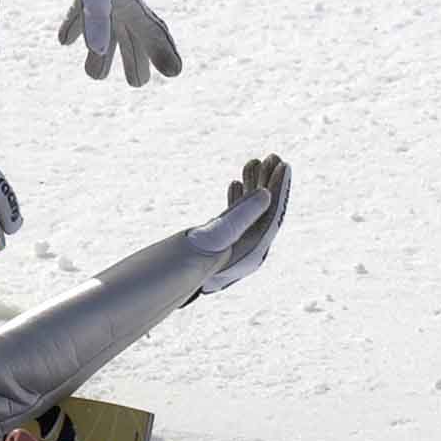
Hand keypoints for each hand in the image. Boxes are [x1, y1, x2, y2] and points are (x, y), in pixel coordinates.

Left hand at [57, 0, 181, 85]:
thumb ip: (96, 21)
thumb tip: (95, 50)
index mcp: (132, 7)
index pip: (153, 35)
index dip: (163, 53)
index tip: (175, 72)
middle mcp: (123, 4)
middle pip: (131, 39)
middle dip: (134, 61)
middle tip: (137, 83)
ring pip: (108, 31)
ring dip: (102, 52)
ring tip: (94, 73)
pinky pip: (83, 12)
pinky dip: (75, 28)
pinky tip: (64, 42)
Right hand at [187, 155, 290, 293]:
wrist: (156, 284)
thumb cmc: (183, 263)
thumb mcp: (215, 234)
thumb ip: (242, 215)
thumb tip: (267, 194)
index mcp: (252, 253)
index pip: (272, 217)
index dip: (279, 189)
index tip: (283, 164)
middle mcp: (247, 253)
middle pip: (265, 213)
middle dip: (269, 184)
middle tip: (272, 157)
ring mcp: (232, 250)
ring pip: (249, 213)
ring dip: (252, 187)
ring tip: (254, 162)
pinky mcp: (217, 246)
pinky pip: (234, 219)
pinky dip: (237, 199)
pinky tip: (235, 183)